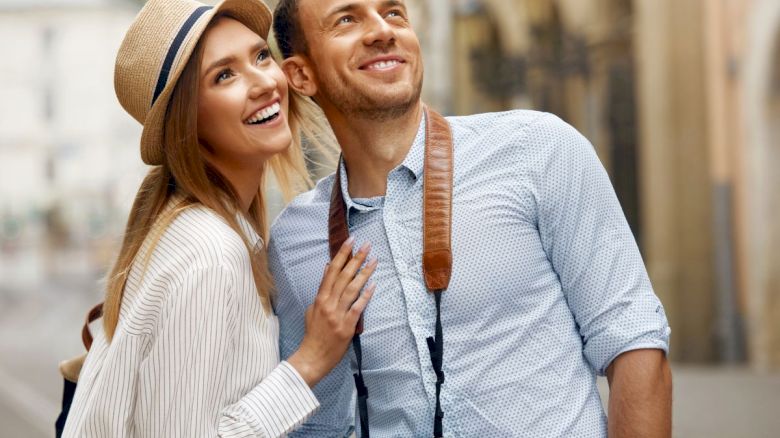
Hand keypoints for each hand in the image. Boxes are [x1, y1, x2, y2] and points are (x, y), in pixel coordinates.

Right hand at [288, 237, 376, 386]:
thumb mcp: (313, 308)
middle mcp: (328, 303)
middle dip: (356, 258)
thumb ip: (322, 289)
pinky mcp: (347, 326)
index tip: (350, 240)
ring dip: (364, 273)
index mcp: (320, 298)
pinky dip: (365, 295)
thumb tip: (329, 268)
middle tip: (367, 244)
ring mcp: (337, 314)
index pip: (332, 271)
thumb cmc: (313, 333)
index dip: (341, 255)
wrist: (312, 356)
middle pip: (343, 276)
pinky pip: (358, 307)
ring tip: (374, 260)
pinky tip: (373, 284)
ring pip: (352, 288)